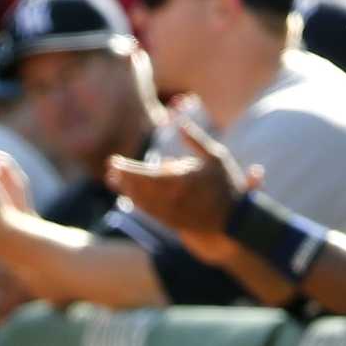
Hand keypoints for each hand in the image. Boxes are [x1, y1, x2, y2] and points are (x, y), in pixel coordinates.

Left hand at [104, 115, 260, 260]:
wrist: (235, 219)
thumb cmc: (227, 184)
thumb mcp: (215, 156)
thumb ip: (195, 138)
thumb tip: (179, 122)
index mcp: (181, 180)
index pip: (146, 174)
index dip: (127, 169)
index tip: (113, 161)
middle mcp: (173, 199)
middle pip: (139, 190)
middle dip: (123, 179)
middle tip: (110, 169)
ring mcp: (172, 213)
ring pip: (142, 203)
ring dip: (127, 191)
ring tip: (115, 180)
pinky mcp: (173, 223)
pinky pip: (150, 213)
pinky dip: (138, 203)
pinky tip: (131, 196)